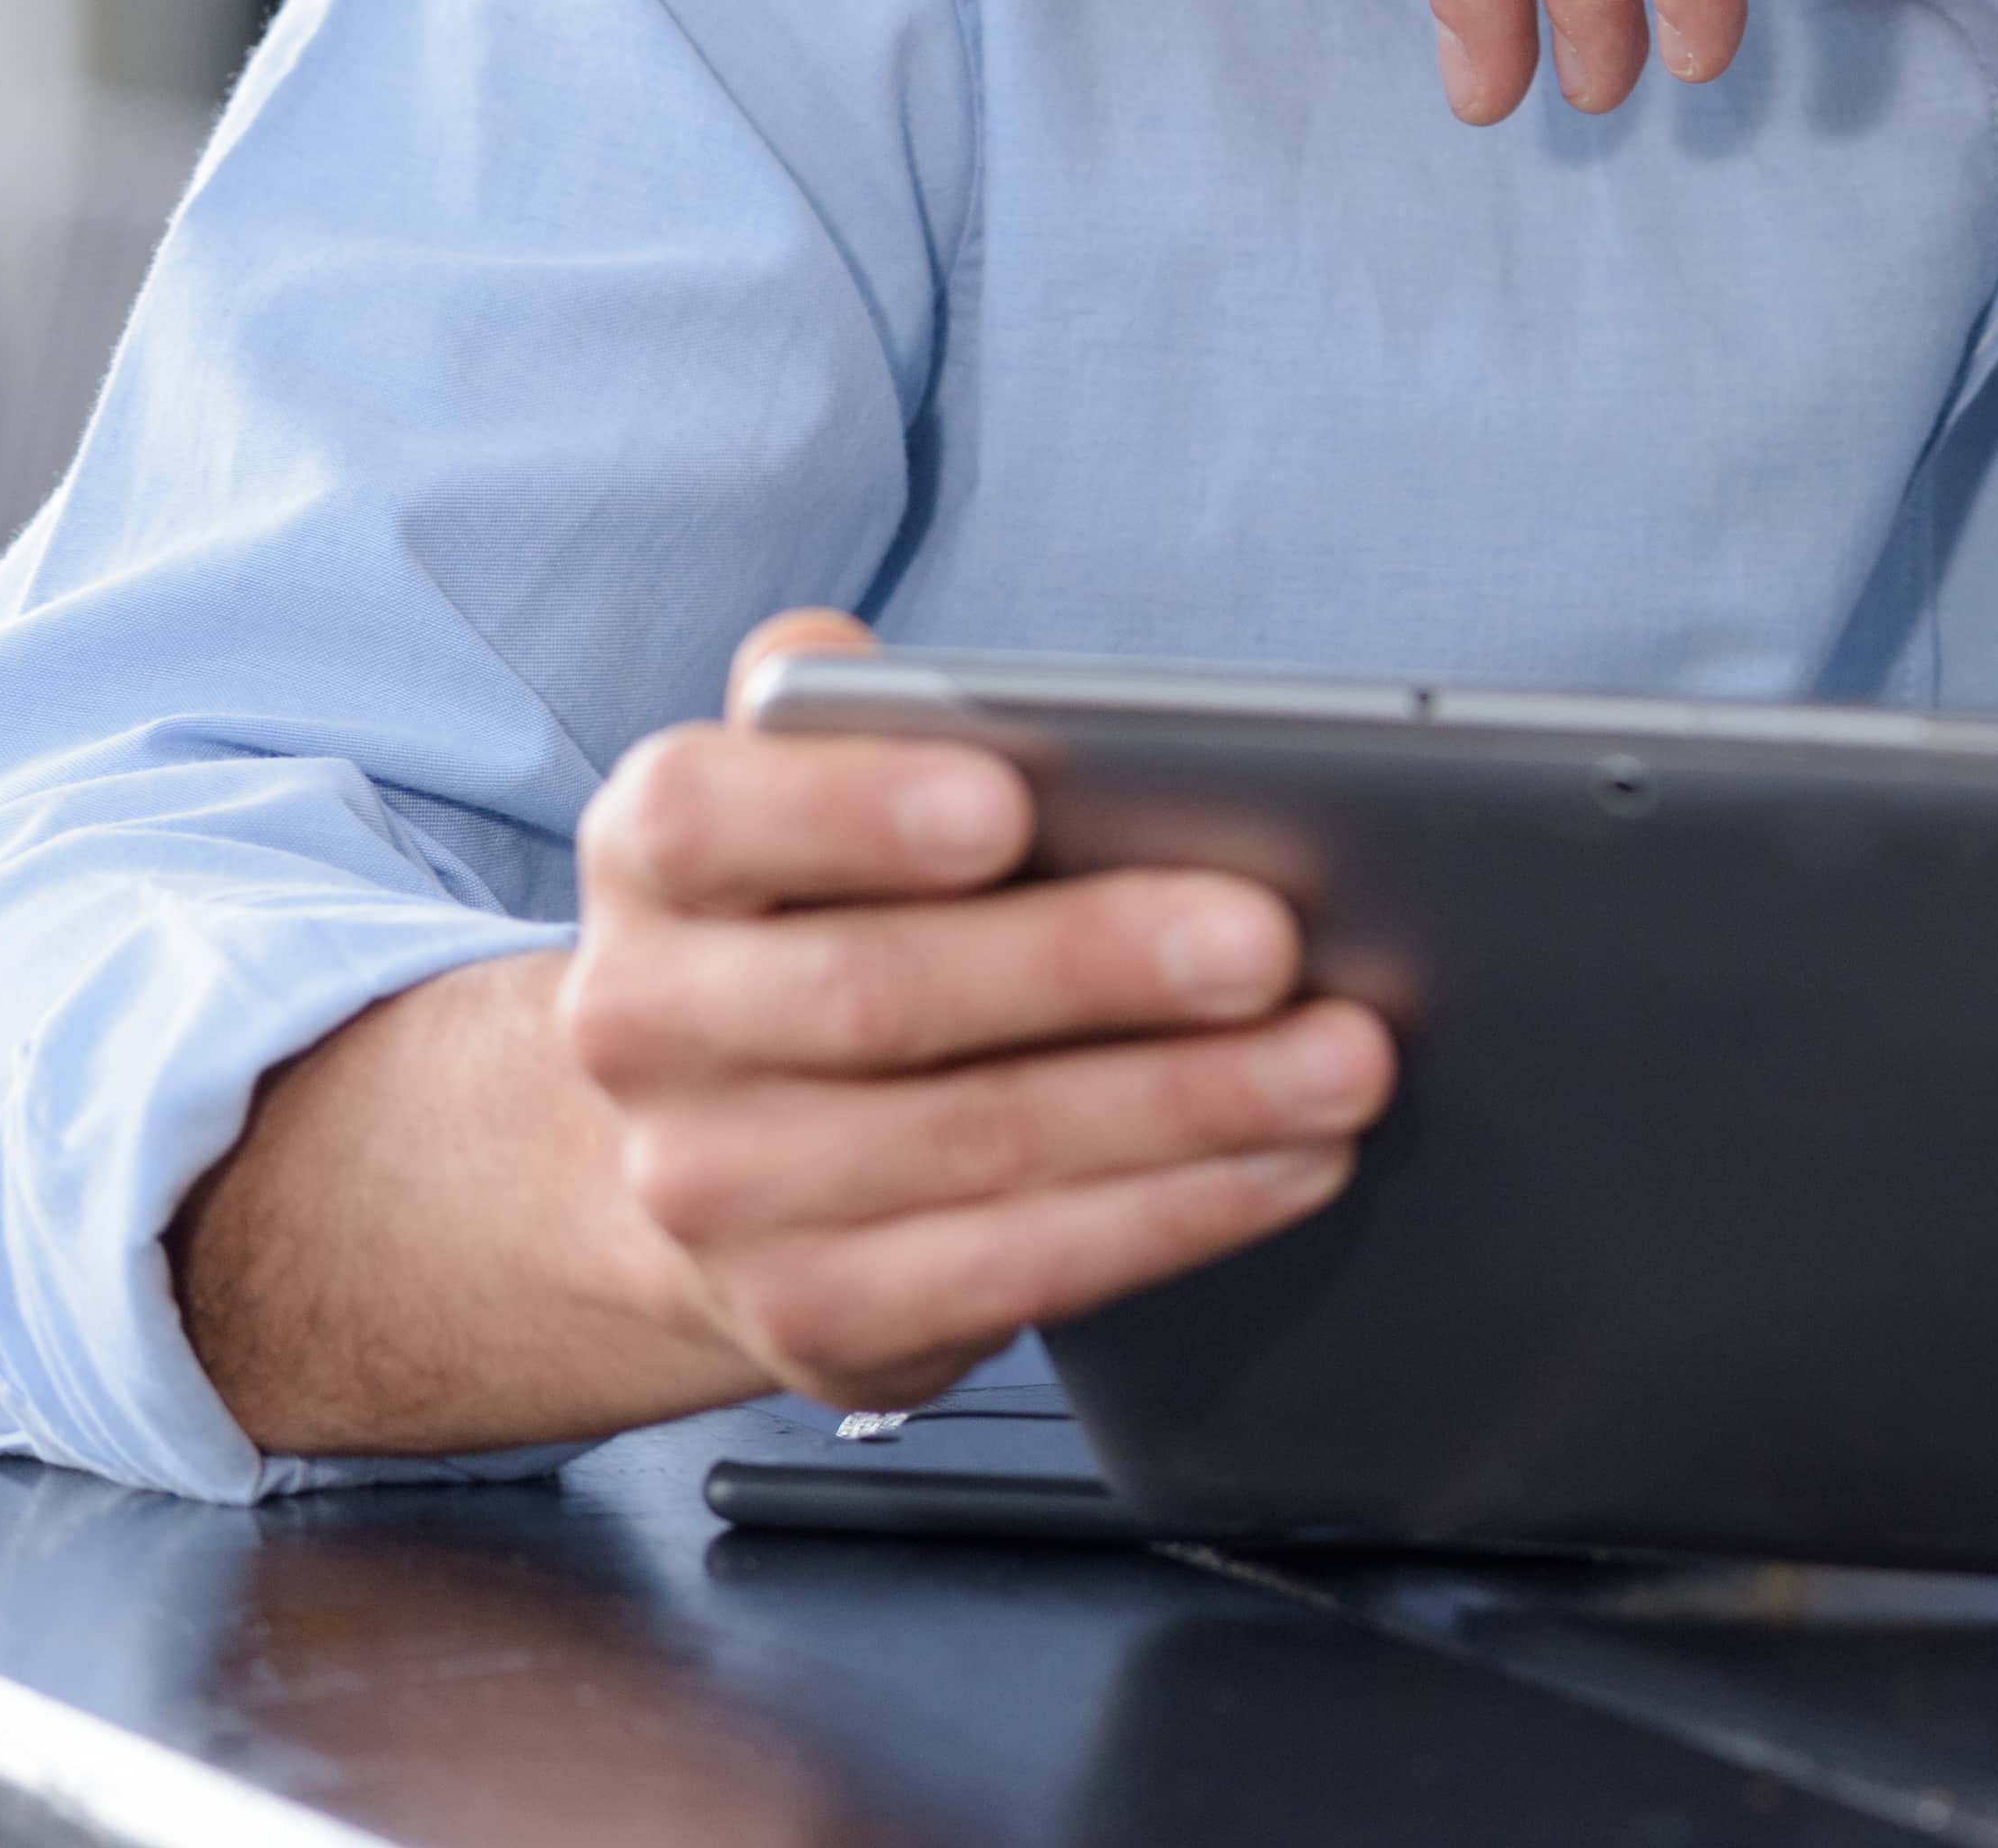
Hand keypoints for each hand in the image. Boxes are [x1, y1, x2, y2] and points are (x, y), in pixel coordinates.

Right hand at [562, 618, 1392, 1408]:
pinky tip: (1293, 1163)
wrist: (701, 1160)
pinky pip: (1015, 1270)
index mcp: (659, 863)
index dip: (850, 810)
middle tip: (1272, 941)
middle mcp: (652, 1030)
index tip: (1004, 803)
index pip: (709, 818)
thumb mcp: (808, 803)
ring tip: (1345, 1056)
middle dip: (1094, 965)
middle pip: (879, 995)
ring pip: (976, 1145)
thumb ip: (864, 718)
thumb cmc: (821, 925)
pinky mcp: (811, 1317)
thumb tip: (943, 680)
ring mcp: (716, 1192)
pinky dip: (1176, 1214)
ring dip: (1188, 1105)